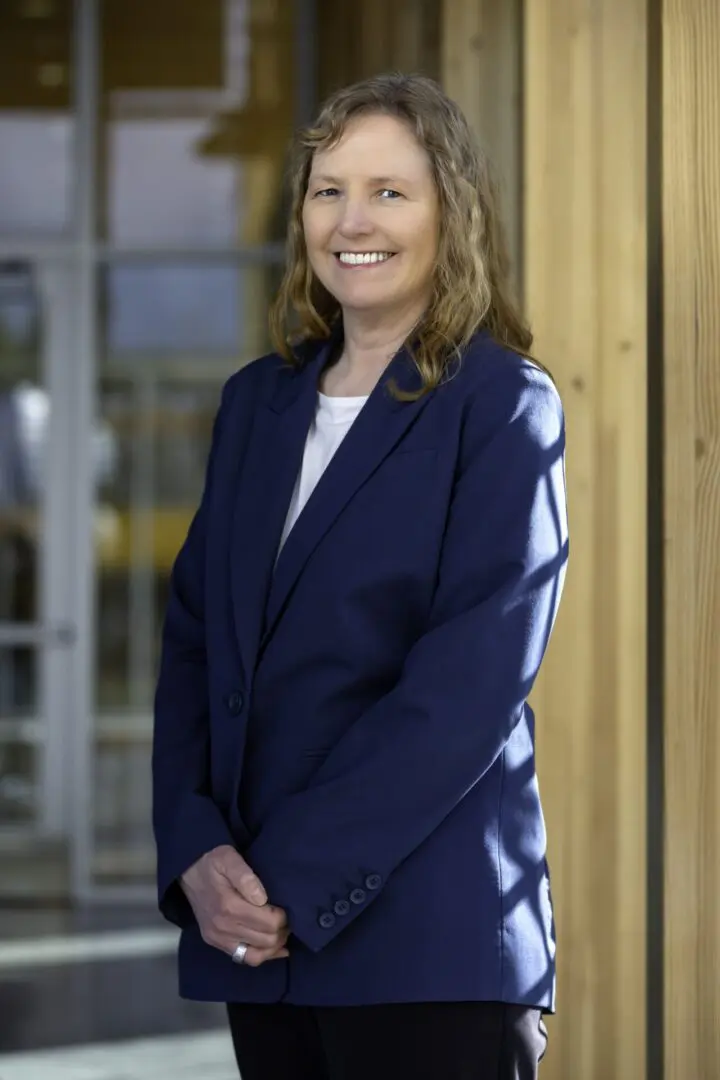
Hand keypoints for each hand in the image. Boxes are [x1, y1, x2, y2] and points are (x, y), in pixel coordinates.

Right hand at [180, 845, 288, 966]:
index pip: (269, 923)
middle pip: (266, 940)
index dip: (283, 917)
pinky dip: (261, 955)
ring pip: (256, 956)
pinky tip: (274, 949)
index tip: (286, 906)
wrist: (188, 870)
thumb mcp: (229, 858)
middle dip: (282, 930)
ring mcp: (218, 938)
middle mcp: (223, 927)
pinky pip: (243, 958)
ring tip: (281, 931)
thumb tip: (262, 898)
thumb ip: (246, 877)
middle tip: (287, 918)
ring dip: (274, 945)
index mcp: (229, 906)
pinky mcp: (215, 942)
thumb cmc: (212, 862)